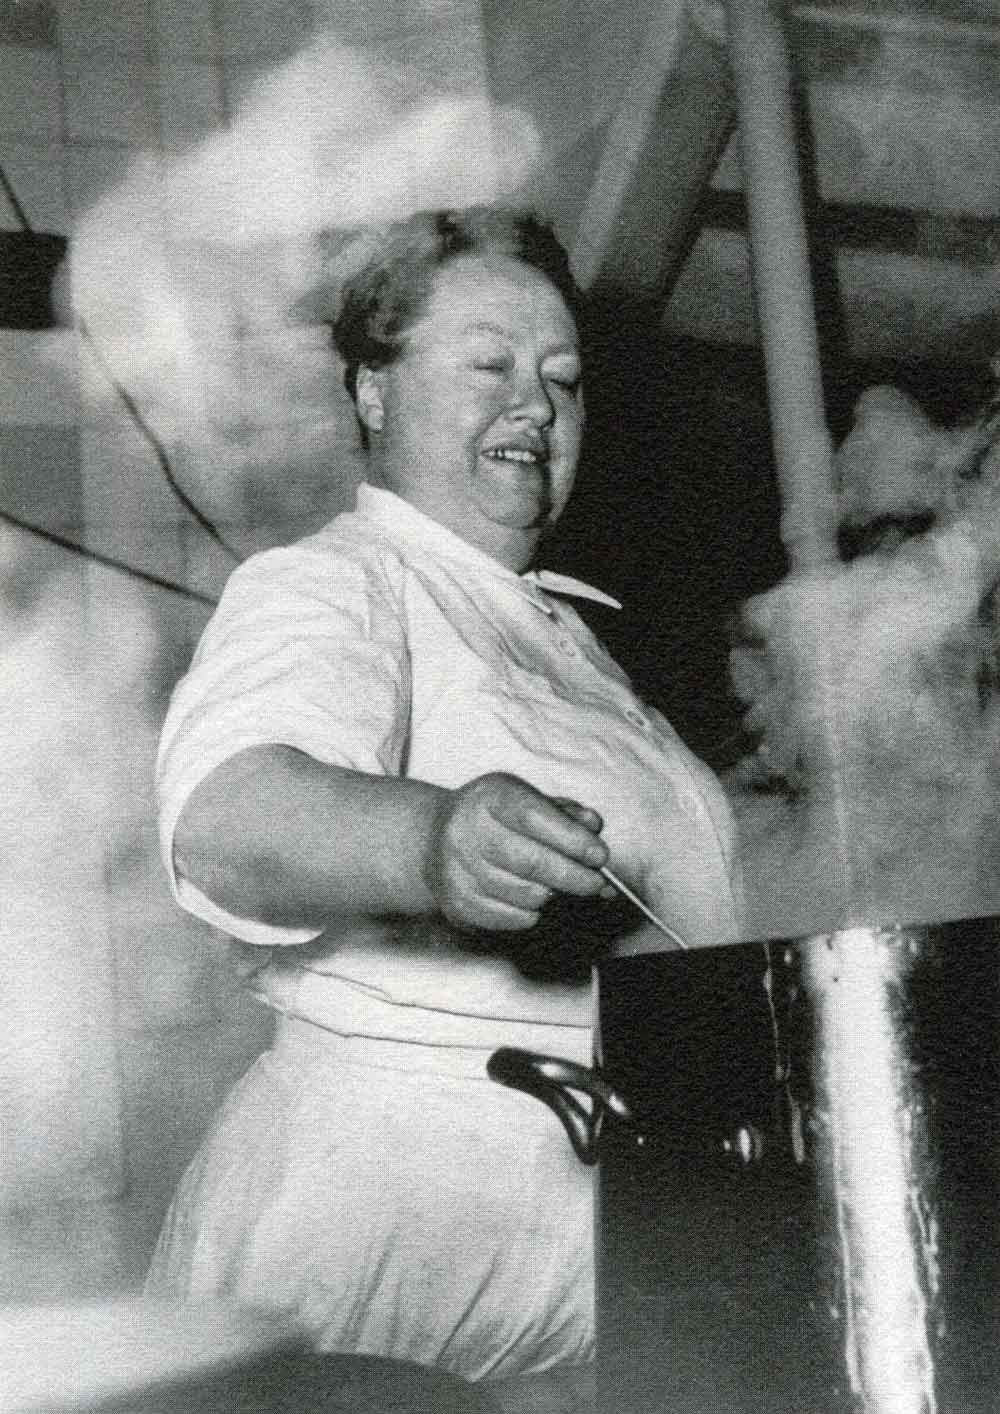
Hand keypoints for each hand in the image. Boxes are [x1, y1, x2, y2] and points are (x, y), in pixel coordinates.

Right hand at [423, 773, 610, 931]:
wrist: (435, 838)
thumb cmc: (495, 818)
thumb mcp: (528, 799)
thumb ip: (565, 813)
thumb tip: (592, 827)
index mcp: (489, 796)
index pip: (535, 818)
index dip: (573, 840)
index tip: (600, 856)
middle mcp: (466, 831)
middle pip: (532, 863)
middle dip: (574, 877)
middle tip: (596, 883)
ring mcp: (458, 871)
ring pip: (527, 896)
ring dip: (553, 894)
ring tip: (553, 884)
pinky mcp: (458, 904)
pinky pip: (514, 918)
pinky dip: (532, 912)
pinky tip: (527, 895)